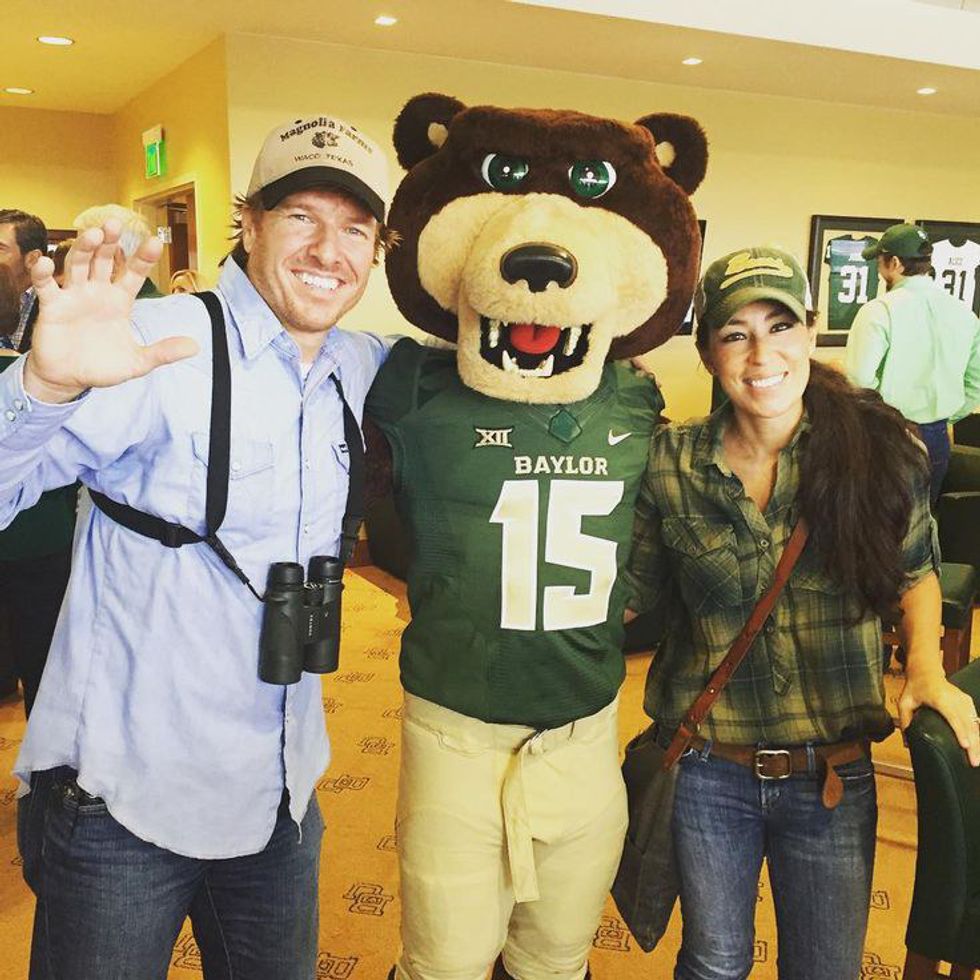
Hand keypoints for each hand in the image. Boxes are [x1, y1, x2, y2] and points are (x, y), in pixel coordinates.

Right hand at [24, 221, 198, 402]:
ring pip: (78, 264)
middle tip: (115, 223)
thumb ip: (163, 352)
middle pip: (104, 259)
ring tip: (92, 233)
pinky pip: (46, 285)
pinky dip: (44, 273)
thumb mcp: (137, 362)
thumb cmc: (102, 367)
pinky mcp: (52, 306)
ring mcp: (74, 296)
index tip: (155, 241)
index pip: (133, 274)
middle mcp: (97, 292)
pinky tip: (45, 262)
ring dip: (84, 248)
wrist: (69, 379)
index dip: (143, 258)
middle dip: (110, 241)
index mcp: (120, 300)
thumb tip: (195, 346)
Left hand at [898, 672, 979, 766]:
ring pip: (974, 723)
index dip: (960, 731)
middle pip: (967, 723)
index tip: (965, 745)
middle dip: (973, 744)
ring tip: (977, 759)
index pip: (952, 716)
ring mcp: (964, 700)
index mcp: (939, 697)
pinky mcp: (968, 702)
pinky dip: (978, 734)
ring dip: (978, 742)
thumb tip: (907, 742)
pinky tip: (979, 747)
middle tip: (974, 762)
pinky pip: (975, 720)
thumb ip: (905, 720)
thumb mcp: (905, 701)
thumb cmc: (915, 687)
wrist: (926, 671)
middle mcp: (955, 698)